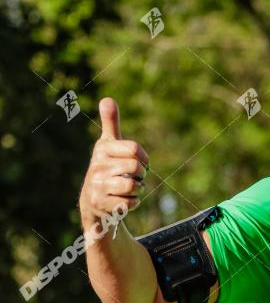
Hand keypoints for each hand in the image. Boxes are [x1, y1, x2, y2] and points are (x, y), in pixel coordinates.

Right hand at [79, 98, 148, 224]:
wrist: (92, 200)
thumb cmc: (106, 168)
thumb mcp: (108, 145)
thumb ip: (110, 123)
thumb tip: (107, 99)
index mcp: (102, 149)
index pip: (134, 149)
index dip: (145, 158)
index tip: (142, 163)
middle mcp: (96, 165)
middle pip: (136, 169)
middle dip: (141, 176)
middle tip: (133, 178)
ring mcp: (97, 185)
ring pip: (133, 186)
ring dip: (137, 190)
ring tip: (128, 189)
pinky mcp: (101, 203)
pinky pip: (129, 203)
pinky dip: (132, 203)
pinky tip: (123, 201)